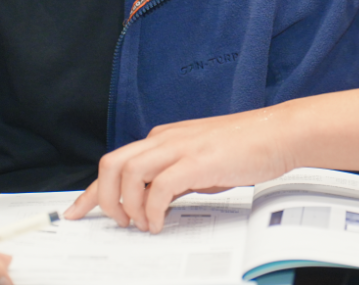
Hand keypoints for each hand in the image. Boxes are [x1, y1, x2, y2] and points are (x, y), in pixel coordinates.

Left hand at [65, 107, 294, 233]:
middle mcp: (166, 139)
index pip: (116, 163)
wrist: (279, 133)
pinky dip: (152, 209)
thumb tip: (155, 203)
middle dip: (105, 198)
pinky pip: (160, 186)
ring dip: (127, 205)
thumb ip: (175, 177)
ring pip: (128, 172)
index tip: (78, 211)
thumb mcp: (200, 164)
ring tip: (140, 224)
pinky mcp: (198, 160)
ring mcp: (181, 147)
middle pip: (112, 163)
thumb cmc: (247, 148)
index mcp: (164, 138)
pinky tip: (159, 222)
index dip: (92, 191)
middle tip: (118, 222)